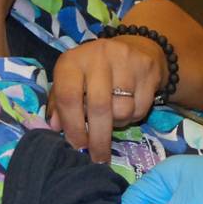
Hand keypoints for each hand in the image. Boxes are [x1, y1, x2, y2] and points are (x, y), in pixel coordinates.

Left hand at [49, 36, 164, 161]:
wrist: (134, 47)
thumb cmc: (94, 71)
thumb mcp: (71, 81)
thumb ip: (60, 103)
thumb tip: (55, 127)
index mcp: (72, 61)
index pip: (68, 98)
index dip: (73, 127)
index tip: (78, 146)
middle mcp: (98, 56)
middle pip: (99, 107)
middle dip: (98, 138)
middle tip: (98, 156)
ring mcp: (125, 60)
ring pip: (123, 110)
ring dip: (118, 123)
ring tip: (114, 115)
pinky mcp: (147, 68)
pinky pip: (141, 107)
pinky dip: (134, 115)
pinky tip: (130, 103)